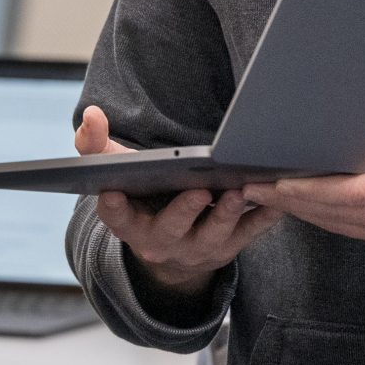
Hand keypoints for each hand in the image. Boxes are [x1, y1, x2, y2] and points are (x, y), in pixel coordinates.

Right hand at [77, 104, 281, 301]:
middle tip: (199, 190)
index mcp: (127, 222)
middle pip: (170, 229)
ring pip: (212, 237)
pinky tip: (274, 201)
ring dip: (226, 216)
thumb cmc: (140, 193)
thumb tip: (91, 115)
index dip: (113, 206)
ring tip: (238, 192)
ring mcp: (194, 250)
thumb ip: (95, 142)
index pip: (115, 216)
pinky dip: (261, 219)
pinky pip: (246, 236)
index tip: (112, 194)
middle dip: (184, 211)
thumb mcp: (115, 170)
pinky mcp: (225, 249)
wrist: (169, 241)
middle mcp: (159, 242)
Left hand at [245, 49, 364, 256]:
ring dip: (300, 210)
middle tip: (248, 184)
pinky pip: (352, 229)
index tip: (274, 182)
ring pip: (337, 225)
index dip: (308, 190)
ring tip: (263, 193)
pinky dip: (323, 216)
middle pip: (332, 214)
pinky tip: (303, 203)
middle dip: (289, 200)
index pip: (350, 195)